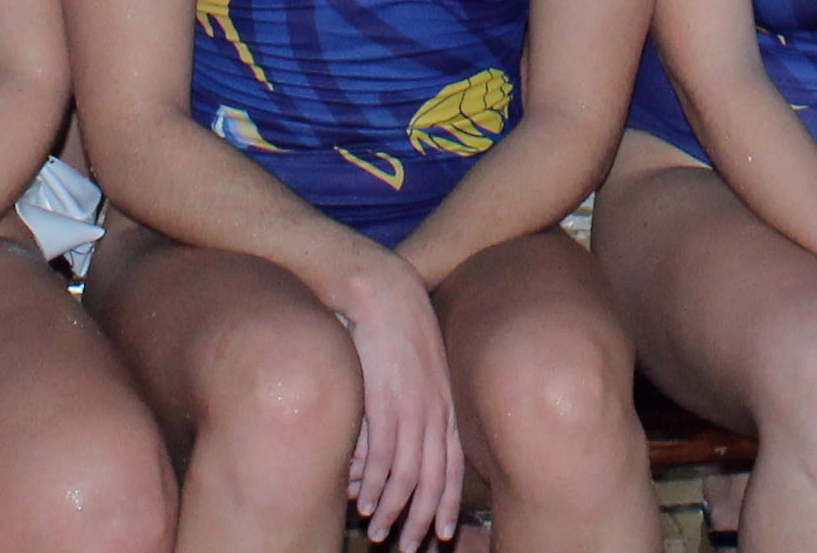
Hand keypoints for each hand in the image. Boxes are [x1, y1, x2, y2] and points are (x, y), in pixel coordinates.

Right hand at [330, 256, 463, 552]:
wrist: (379, 289)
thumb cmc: (395, 326)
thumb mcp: (419, 366)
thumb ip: (417, 402)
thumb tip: (400, 441)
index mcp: (446, 402)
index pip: (454, 465)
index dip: (447, 503)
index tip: (440, 533)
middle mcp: (435, 410)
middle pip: (434, 479)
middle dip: (422, 519)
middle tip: (409, 546)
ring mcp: (411, 407)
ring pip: (408, 475)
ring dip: (393, 510)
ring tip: (379, 533)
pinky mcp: (384, 401)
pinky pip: (381, 455)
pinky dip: (373, 485)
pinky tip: (362, 502)